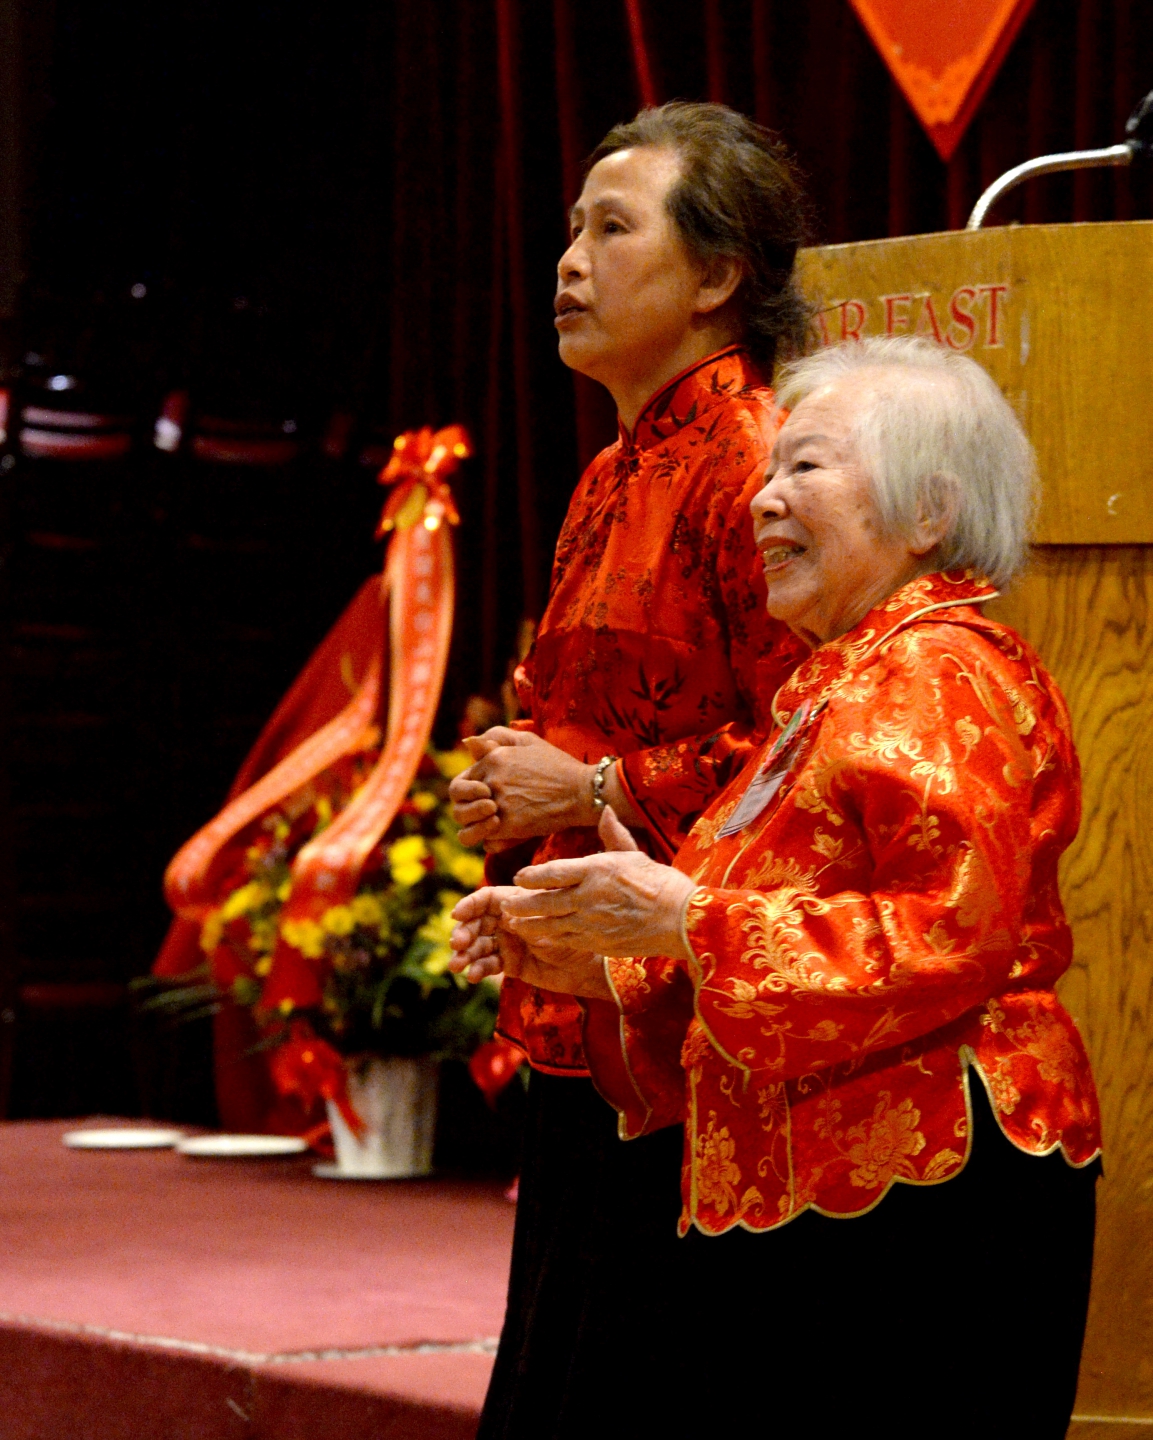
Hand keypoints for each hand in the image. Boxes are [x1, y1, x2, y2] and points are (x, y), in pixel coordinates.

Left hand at [448, 727, 641, 847]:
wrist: (583, 791)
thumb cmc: (558, 766)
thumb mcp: (529, 741)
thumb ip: (497, 737)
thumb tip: (468, 743)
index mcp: (493, 758)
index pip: (460, 781)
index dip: (467, 794)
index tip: (482, 800)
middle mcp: (492, 779)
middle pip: (458, 802)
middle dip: (466, 811)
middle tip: (485, 815)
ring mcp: (499, 802)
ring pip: (466, 824)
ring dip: (474, 829)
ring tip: (491, 827)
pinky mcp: (510, 824)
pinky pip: (486, 838)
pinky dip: (491, 841)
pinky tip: (504, 837)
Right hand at [449, 885, 609, 998]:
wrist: (590, 965)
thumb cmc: (577, 933)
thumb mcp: (554, 919)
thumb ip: (531, 913)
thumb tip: (505, 908)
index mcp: (517, 903)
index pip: (486, 899)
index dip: (469, 905)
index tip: (457, 915)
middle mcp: (508, 922)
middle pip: (476, 923)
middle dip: (463, 932)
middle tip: (457, 944)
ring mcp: (508, 943)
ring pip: (478, 946)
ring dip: (465, 954)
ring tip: (458, 965)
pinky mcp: (510, 964)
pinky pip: (488, 965)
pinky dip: (478, 969)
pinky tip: (474, 976)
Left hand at [500, 808, 696, 959]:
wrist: (681, 919)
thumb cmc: (660, 883)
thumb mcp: (634, 854)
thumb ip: (613, 834)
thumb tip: (606, 810)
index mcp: (597, 870)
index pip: (553, 872)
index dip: (531, 876)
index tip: (517, 877)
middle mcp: (589, 896)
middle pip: (543, 901)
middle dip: (519, 904)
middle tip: (503, 903)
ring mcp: (591, 922)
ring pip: (549, 924)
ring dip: (527, 923)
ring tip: (513, 922)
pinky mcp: (597, 942)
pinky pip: (564, 940)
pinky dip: (546, 938)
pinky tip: (536, 937)